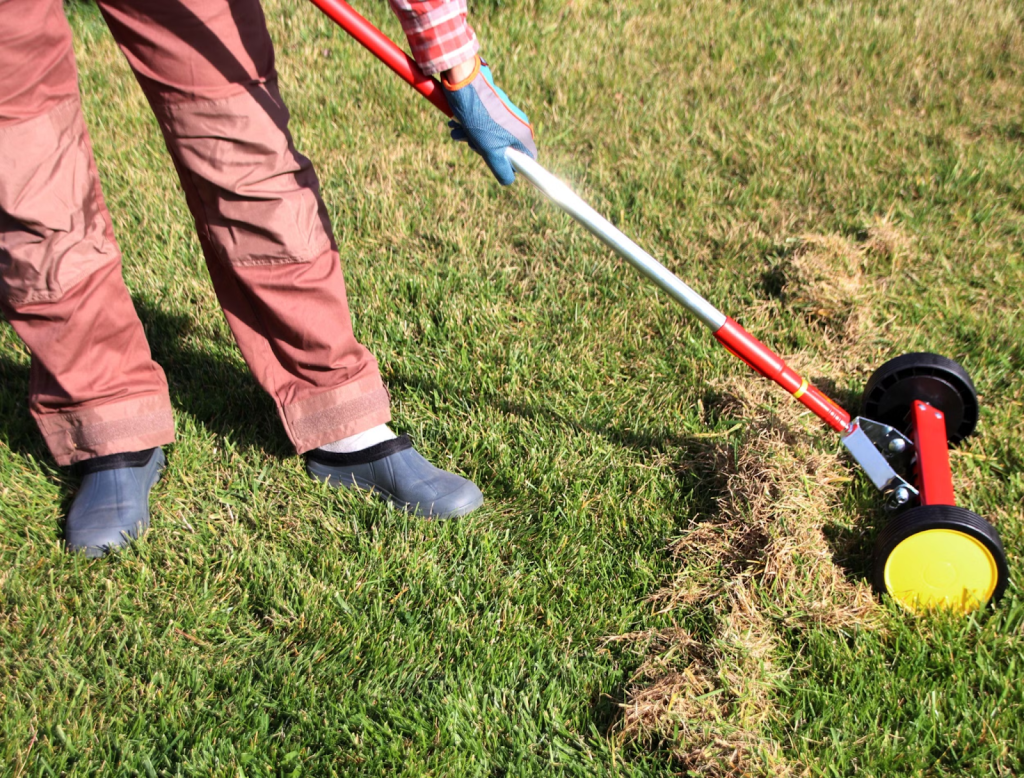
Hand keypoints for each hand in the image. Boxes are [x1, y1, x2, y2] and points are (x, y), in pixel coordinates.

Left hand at [441, 56, 536, 184]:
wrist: (465, 83)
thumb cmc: (480, 118)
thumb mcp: (490, 150)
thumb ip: (501, 169)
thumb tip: (508, 180)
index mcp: (522, 135)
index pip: (528, 160)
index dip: (515, 168)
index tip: (501, 168)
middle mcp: (517, 125)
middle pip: (505, 150)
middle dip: (485, 151)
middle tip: (473, 144)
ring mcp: (505, 116)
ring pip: (490, 138)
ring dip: (472, 139)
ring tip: (460, 131)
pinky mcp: (493, 108)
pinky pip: (483, 126)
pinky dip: (470, 128)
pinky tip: (457, 124)